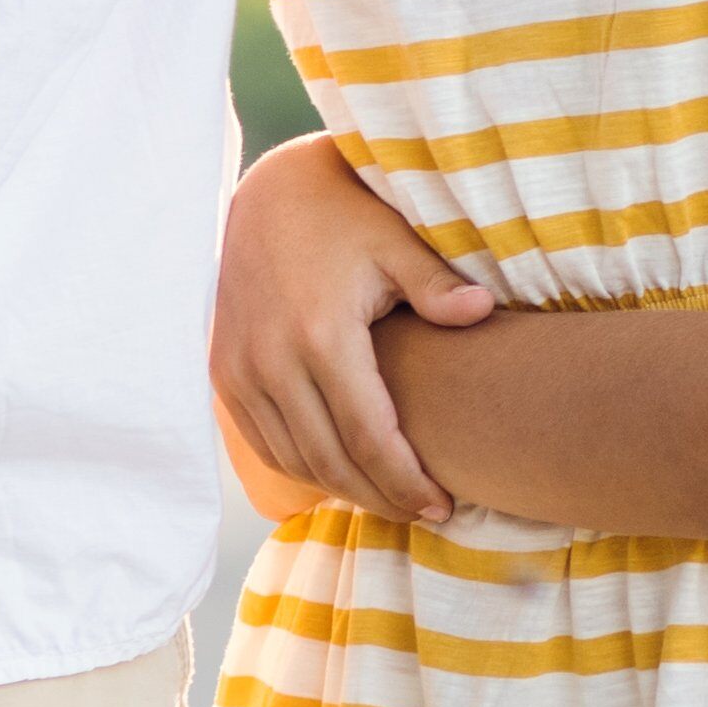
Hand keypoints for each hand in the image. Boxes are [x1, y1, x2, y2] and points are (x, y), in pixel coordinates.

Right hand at [210, 134, 493, 521]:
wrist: (266, 193)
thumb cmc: (343, 214)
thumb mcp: (394, 240)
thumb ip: (437, 285)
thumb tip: (483, 313)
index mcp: (321, 334)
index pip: (369, 437)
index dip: (406, 481)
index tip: (443, 505)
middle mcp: (272, 360)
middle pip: (331, 461)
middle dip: (381, 497)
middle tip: (424, 513)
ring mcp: (241, 369)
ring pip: (294, 459)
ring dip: (342, 489)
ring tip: (389, 498)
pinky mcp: (224, 371)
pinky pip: (264, 441)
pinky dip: (302, 466)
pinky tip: (341, 471)